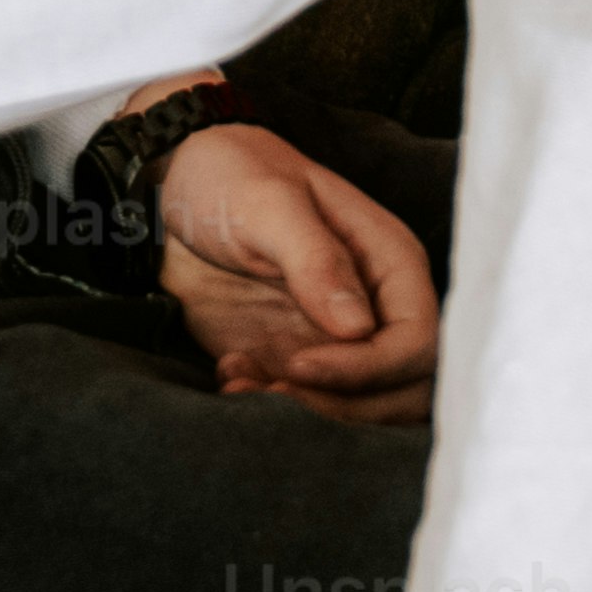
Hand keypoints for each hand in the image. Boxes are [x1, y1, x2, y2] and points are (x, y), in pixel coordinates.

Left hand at [157, 121, 438, 422]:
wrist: (173, 193)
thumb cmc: (231, 178)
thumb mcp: (269, 204)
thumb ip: (316, 259)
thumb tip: (359, 327)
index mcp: (389, 262)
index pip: (418, 341)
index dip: (369, 368)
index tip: (300, 365)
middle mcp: (375, 307)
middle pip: (402, 390)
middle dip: (340, 405)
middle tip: (272, 389)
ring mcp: (336, 338)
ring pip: (360, 409)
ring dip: (305, 414)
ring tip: (240, 383)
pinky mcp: (295, 358)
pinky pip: (308, 406)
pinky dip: (269, 406)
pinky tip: (230, 374)